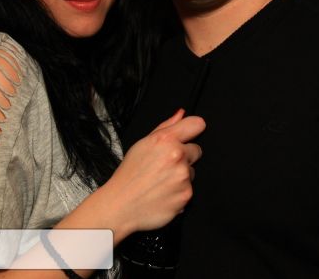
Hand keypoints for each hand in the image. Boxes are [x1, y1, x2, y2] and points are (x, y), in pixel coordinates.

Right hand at [103, 109, 204, 234]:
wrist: (121, 205)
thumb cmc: (129, 175)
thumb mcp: (142, 144)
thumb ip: (166, 126)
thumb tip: (181, 113)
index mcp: (166, 140)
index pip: (196, 125)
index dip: (193, 129)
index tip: (190, 135)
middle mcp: (177, 156)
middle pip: (196, 150)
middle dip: (185, 156)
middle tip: (165, 165)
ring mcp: (183, 177)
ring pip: (192, 172)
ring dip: (181, 176)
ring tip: (161, 181)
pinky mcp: (186, 195)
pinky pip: (189, 189)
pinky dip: (179, 192)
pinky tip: (163, 193)